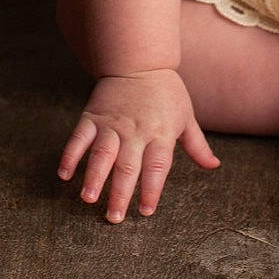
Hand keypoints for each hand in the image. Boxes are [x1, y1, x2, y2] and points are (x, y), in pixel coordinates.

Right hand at [58, 67, 219, 220]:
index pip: (156, 166)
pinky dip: (71, 155)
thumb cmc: (166, 92)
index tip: (145, 211)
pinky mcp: (93, 116)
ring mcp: (112, 123)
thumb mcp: (186, 116)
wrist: (139, 60)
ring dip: (94, 177)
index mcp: (160, 133)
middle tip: (113, 218)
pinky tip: (64, 175)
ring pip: (102, 154)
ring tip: (88, 198)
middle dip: (119, 194)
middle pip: (127, 166)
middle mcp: (135, 131)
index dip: (151, 189)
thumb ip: (197, 145)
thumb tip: (214, 166)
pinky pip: (80, 137)